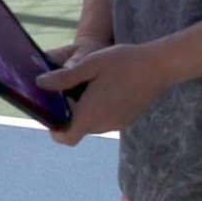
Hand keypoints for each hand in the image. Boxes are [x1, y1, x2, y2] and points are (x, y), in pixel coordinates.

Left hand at [39, 38, 176, 145]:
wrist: (161, 65)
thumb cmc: (123, 62)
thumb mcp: (89, 64)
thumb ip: (64, 77)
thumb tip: (40, 84)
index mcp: (91, 114)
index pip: (66, 138)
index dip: (55, 129)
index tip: (53, 110)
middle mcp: (104, 124)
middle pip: (78, 129)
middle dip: (69, 114)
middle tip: (69, 89)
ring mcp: (118, 123)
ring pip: (92, 124)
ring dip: (85, 111)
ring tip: (87, 85)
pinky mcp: (128, 119)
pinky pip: (106, 120)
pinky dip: (99, 109)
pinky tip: (104, 87)